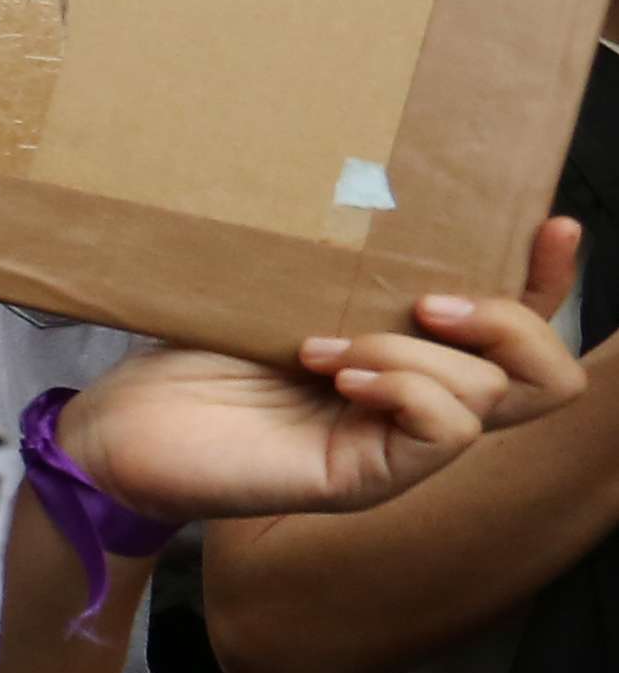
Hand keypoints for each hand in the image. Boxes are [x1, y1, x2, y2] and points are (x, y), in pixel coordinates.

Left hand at [62, 218, 582, 527]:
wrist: (121, 424)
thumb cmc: (194, 356)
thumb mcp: (284, 291)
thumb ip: (349, 266)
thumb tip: (389, 192)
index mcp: (414, 358)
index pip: (521, 328)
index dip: (551, 277)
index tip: (549, 221)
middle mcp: (421, 408)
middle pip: (544, 377)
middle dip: (507, 322)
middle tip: (424, 302)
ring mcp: (398, 450)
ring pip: (489, 395)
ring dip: (413, 353)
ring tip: (327, 346)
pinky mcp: (365, 479)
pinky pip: (445, 430)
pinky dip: (403, 388)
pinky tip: (340, 376)